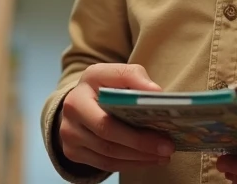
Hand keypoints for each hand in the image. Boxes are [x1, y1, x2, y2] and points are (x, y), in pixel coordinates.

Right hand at [58, 63, 175, 172]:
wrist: (79, 99)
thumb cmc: (103, 85)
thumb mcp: (115, 73)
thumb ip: (134, 76)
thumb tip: (155, 92)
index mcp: (80, 93)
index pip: (107, 115)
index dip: (135, 124)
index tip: (163, 127)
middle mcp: (70, 115)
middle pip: (108, 138)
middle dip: (141, 145)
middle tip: (168, 148)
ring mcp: (69, 136)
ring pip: (107, 155)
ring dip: (138, 158)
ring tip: (163, 155)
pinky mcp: (72, 152)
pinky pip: (104, 164)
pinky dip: (129, 164)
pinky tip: (147, 159)